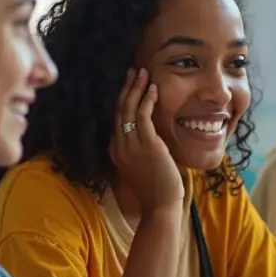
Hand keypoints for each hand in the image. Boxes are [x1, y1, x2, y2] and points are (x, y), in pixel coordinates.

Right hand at [109, 68, 183, 212]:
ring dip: (136, 88)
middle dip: (126, 87)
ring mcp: (130, 145)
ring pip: (129, 109)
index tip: (129, 84)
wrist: (160, 205)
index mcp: (115, 150)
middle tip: (133, 70)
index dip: (122, 98)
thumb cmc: (156, 188)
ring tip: (143, 72)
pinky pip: (143, 115)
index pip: (116, 118)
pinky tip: (153, 89)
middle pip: (119, 109)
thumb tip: (151, 133)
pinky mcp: (146, 144)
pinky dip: (147, 99)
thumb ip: (142, 147)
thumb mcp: (143, 164)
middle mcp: (118, 146)